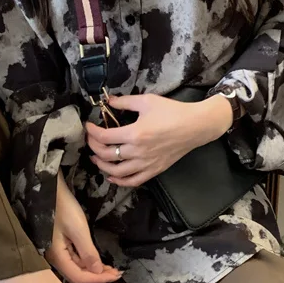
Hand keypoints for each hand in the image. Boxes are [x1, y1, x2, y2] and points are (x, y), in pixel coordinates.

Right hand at [45, 175, 121, 282]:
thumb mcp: (78, 230)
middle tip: (116, 273)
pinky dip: (87, 261)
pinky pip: (74, 258)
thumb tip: (97, 272)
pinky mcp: (59, 244)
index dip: (98, 279)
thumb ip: (87, 252)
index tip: (116, 276)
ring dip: (93, 269)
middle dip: (97, 276)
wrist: (50, 189)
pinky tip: (97, 259)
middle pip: (77, 274)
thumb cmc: (63, 207)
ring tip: (110, 268)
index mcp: (57, 256)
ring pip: (76, 267)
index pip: (79, 277)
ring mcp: (56, 251)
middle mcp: (55, 257)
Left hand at [86, 93, 232, 187]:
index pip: (104, 137)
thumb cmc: (173, 112)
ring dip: (102, 166)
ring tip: (96, 158)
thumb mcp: (147, 101)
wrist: (195, 126)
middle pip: (107, 155)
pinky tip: (111, 176)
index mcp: (135, 134)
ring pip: (116, 172)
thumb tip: (109, 101)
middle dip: (94, 147)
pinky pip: (133, 181)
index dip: (92, 132)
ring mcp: (146, 164)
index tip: (88, 127)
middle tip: (91, 140)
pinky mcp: (154, 170)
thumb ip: (125, 102)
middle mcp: (138, 152)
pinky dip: (119, 181)